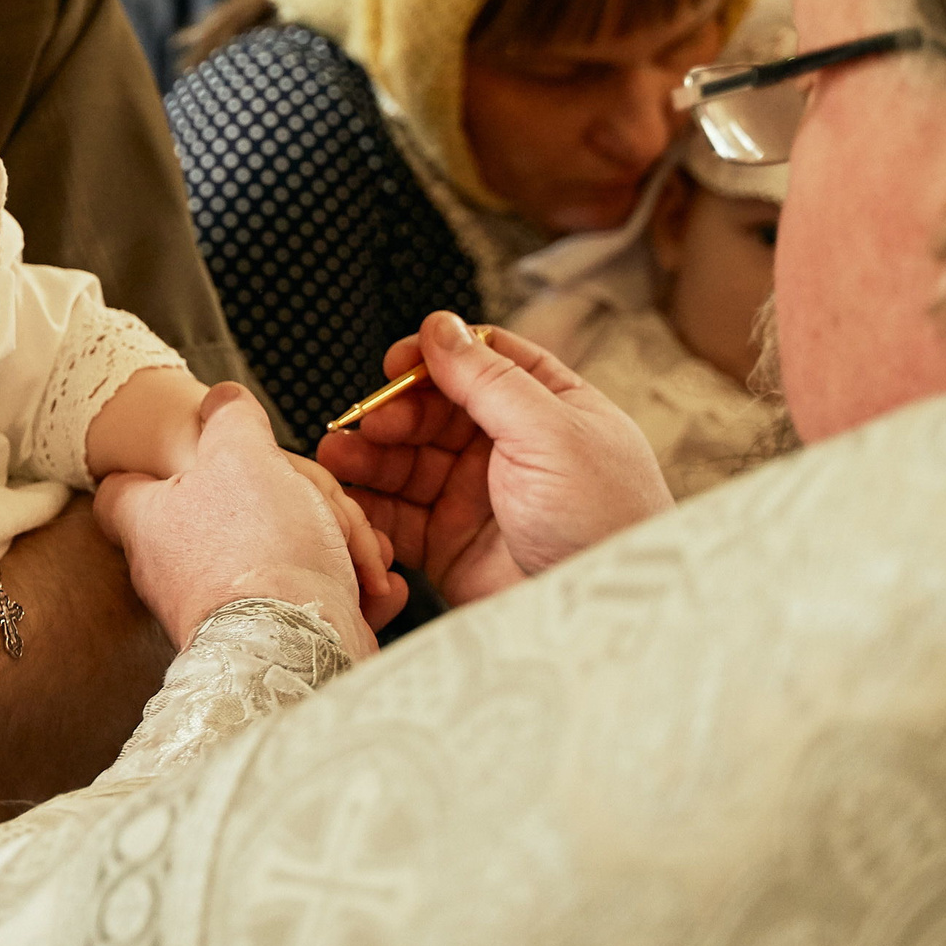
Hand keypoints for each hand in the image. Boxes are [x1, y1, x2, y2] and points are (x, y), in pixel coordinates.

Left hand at [94, 383, 385, 657]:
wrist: (294, 647)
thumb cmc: (257, 548)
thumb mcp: (240, 453)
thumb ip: (230, 419)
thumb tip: (222, 399)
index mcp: (149, 523)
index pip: (120, 489)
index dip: (149, 464)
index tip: (189, 453)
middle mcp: (174, 572)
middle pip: (226, 519)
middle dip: (288, 505)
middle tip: (325, 505)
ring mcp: (222, 610)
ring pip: (280, 560)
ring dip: (332, 550)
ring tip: (367, 553)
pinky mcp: (269, 643)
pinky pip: (310, 605)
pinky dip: (348, 594)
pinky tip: (379, 590)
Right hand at [317, 312, 672, 605]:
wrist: (606, 620)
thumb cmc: (604, 521)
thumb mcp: (549, 433)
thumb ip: (487, 379)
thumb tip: (439, 325)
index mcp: (547, 409)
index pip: (481, 362)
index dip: (434, 357)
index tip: (395, 364)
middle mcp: (509, 449)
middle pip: (433, 411)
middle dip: (395, 412)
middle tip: (371, 423)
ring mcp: (477, 498)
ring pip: (408, 462)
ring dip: (370, 455)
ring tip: (339, 455)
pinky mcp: (451, 546)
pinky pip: (398, 517)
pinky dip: (370, 507)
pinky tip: (352, 500)